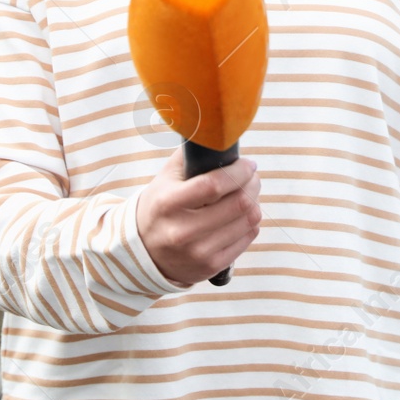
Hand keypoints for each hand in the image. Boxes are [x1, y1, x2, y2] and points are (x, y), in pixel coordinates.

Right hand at [137, 145, 260, 286]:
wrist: (144, 252)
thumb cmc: (161, 206)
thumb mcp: (166, 179)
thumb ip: (190, 156)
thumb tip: (216, 134)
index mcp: (169, 203)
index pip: (214, 185)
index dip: (239, 171)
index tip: (248, 164)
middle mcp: (183, 231)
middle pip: (238, 203)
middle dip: (252, 184)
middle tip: (251, 176)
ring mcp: (198, 252)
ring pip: (248, 220)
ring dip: (255, 202)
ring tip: (247, 194)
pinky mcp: (211, 266)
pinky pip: (247, 238)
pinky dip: (250, 222)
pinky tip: (241, 215)